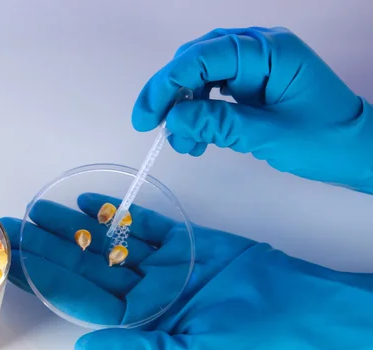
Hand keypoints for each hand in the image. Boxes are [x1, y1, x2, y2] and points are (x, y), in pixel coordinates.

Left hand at [1, 193, 372, 349]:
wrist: (295, 306)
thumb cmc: (249, 341)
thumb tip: (83, 348)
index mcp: (139, 320)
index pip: (80, 298)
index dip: (46, 278)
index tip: (17, 258)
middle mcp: (142, 292)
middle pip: (85, 267)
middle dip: (48, 246)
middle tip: (17, 223)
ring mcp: (159, 264)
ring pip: (105, 243)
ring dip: (73, 227)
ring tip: (42, 210)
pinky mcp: (180, 242)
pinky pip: (140, 224)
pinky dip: (114, 212)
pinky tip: (85, 202)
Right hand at [132, 27, 372, 193]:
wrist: (357, 153)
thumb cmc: (324, 142)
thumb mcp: (267, 135)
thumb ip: (218, 123)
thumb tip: (173, 119)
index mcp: (268, 51)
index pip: (202, 57)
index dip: (167, 85)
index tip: (146, 118)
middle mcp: (259, 49)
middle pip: (196, 61)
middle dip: (171, 95)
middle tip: (154, 128)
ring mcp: (255, 66)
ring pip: (201, 77)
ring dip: (184, 109)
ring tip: (184, 144)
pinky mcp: (252, 85)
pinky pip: (214, 93)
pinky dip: (199, 115)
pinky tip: (197, 139)